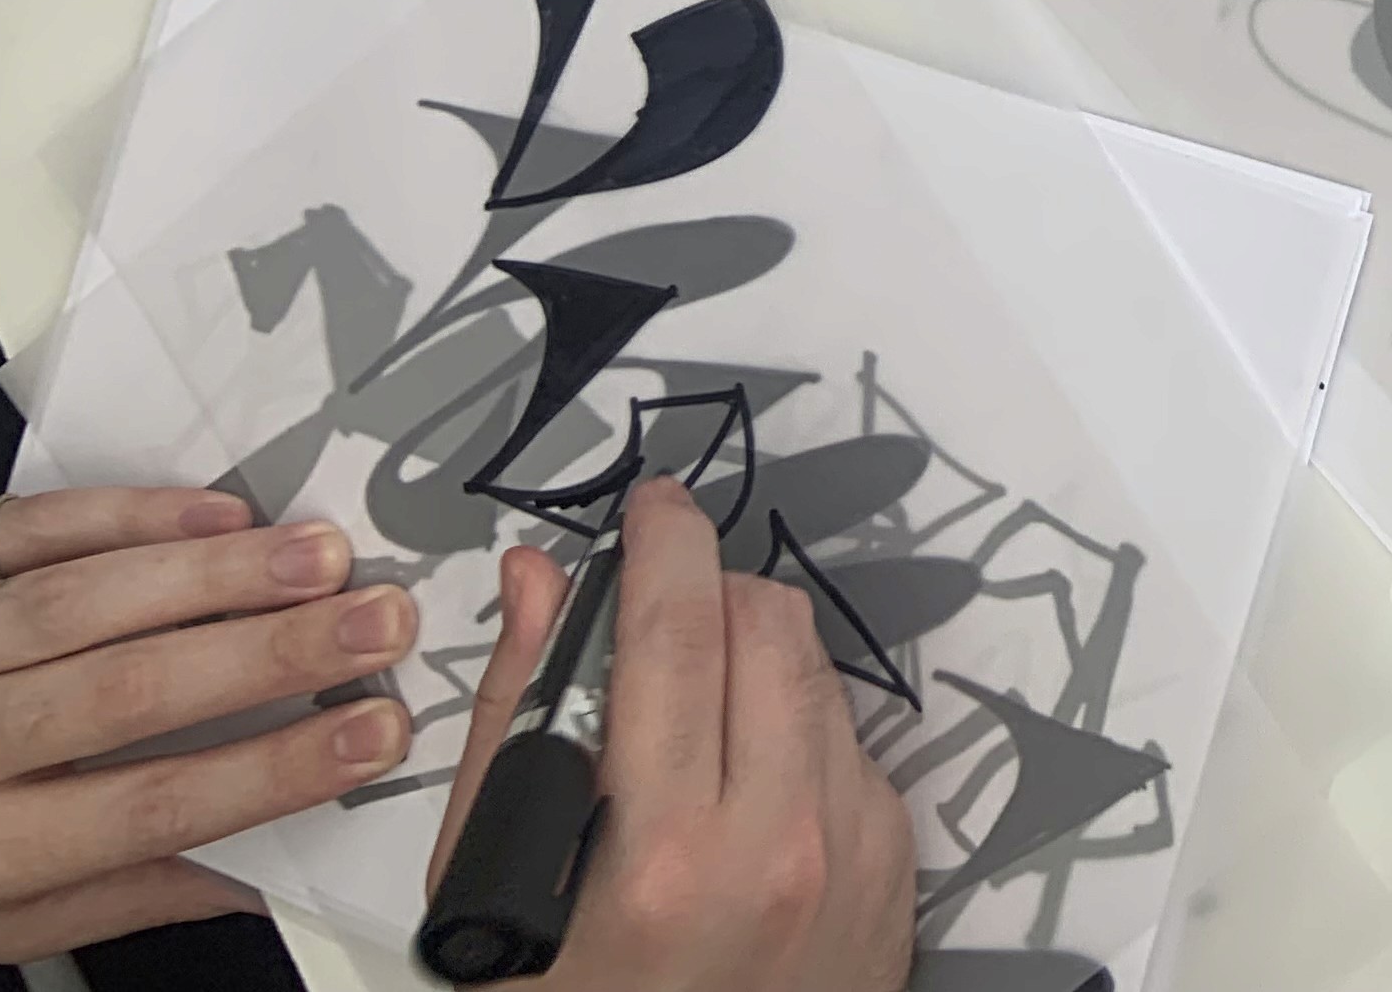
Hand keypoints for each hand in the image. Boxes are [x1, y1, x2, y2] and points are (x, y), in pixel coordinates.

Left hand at [0, 487, 416, 960]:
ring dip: (215, 573)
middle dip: (272, 653)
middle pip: (128, 690)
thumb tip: (265, 873)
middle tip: (379, 620)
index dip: (277, 768)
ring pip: (81, 602)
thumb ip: (126, 895)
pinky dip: (121, 514)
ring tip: (323, 554)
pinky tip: (213, 510)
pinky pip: (21, 533)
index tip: (378, 735)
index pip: (153, 807)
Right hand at [427, 476, 914, 991]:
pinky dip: (794, 731)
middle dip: (709, 592)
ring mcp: (853, 853)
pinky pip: (850, 741)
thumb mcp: (496, 884)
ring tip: (693, 715)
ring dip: (753, 658)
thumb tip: (538, 579)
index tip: (652, 505)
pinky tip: (743, 782)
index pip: (677, 636)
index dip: (664, 545)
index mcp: (665, 852)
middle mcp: (780, 847)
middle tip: (659, 611)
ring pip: (816, 672)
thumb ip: (517, 717)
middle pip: (767, 627)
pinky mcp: (895, 862)